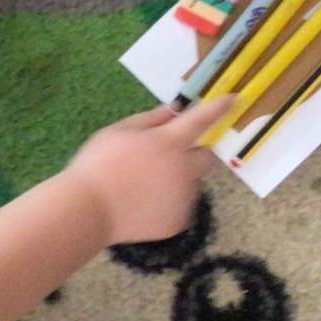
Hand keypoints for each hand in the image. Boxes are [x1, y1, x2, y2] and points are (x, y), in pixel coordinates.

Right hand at [64, 98, 231, 244]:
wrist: (88, 211)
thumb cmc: (97, 165)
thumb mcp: (117, 132)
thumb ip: (149, 120)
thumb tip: (173, 109)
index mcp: (169, 143)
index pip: (201, 120)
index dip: (218, 107)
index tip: (233, 99)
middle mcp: (184, 169)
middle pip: (206, 157)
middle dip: (193, 154)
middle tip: (165, 159)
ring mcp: (184, 198)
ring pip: (189, 184)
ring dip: (175, 181)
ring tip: (141, 188)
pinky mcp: (178, 221)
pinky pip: (178, 207)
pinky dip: (166, 204)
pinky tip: (141, 205)